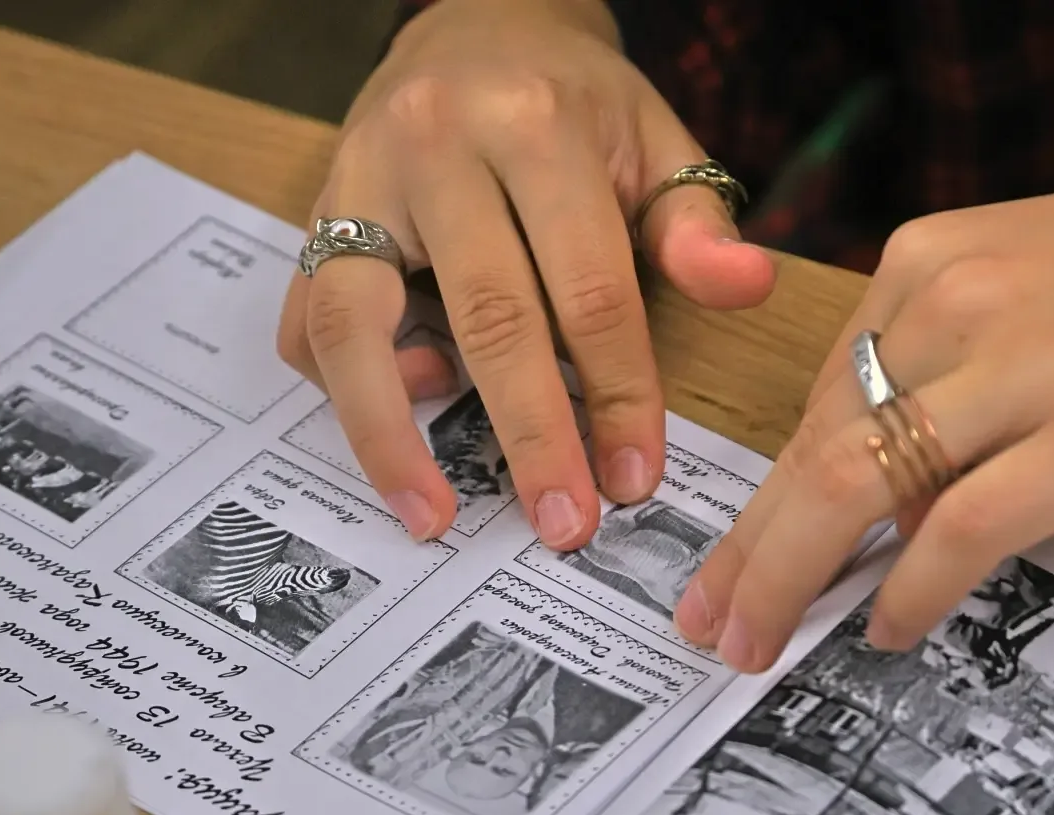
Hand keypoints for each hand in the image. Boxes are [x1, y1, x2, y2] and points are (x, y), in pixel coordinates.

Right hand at [277, 0, 774, 547]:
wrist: (475, 26)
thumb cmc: (574, 104)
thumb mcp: (653, 140)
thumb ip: (694, 223)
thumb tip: (748, 288)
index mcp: (535, 123)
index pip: (588, 284)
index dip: (618, 393)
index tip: (635, 479)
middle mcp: (435, 146)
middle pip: (485, 314)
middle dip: (529, 434)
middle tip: (561, 525)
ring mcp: (357, 179)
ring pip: (353, 324)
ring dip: (389, 436)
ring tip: (432, 518)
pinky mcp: (311, 214)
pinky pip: (304, 322)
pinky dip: (343, 389)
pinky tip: (399, 423)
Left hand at [676, 164, 1053, 670]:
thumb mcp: (1030, 296)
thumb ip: (946, 383)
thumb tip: (889, 509)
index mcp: (927, 261)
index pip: (820, 399)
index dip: (767, 493)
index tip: (735, 552)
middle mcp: (952, 301)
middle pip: (812, 448)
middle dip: (748, 551)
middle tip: (709, 623)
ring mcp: (1018, 366)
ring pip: (854, 488)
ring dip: (790, 580)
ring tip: (759, 644)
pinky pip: (960, 530)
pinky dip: (909, 591)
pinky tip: (891, 629)